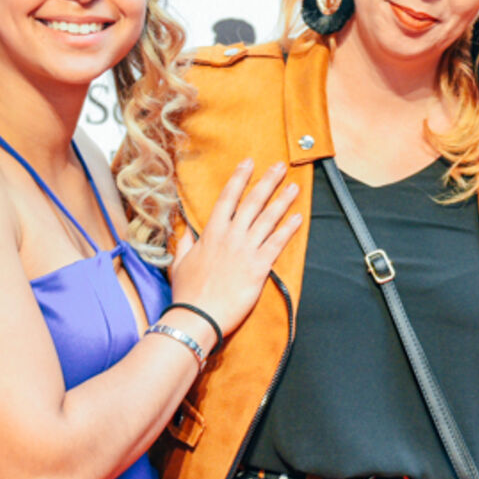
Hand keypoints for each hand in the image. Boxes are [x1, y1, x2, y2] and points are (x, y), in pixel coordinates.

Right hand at [167, 160, 301, 342]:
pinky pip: (277, 243)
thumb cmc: (187, 293)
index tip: (248, 163)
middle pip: (252, 202)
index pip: (227, 198)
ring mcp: (246, 251)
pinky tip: (298, 217)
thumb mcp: (180, 263)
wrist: (198, 316)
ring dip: (282, 201)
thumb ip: (186, 242)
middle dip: (267, 181)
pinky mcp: (258, 267)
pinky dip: (288, 229)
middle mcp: (230, 237)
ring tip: (294, 187)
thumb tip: (186, 229)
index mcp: (211, 233)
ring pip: (268, 219)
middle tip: (279, 166)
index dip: (239, 179)